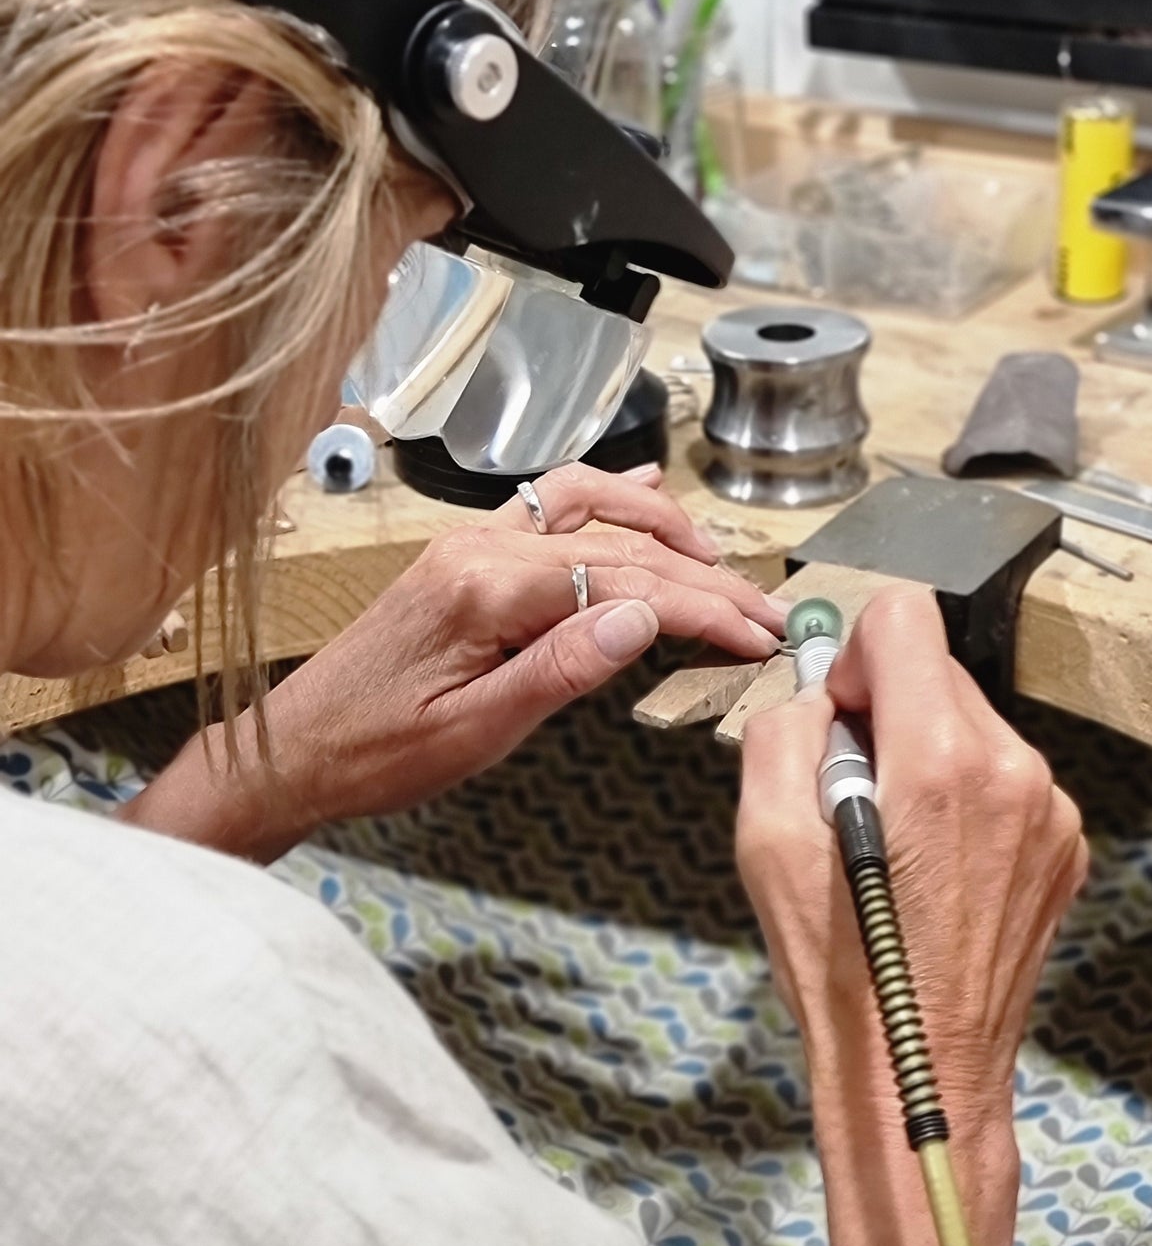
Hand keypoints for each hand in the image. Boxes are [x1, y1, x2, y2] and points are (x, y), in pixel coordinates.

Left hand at [128, 463, 783, 860]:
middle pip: (619, 545)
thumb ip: (564, 668)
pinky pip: (546, 506)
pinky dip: (606, 498)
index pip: (625, 585)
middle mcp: (481, 546)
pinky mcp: (465, 555)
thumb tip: (646, 618)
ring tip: (721, 562)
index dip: (703, 609)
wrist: (292, 748)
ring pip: (588, 509)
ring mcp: (471, 543)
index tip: (759, 633)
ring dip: (663, 528)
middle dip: (702, 577)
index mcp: (487, 588)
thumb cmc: (377, 753)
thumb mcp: (478, 732)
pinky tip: (645, 491)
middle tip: (765, 610)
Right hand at [736, 587, 1085, 1245]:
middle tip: (854, 791)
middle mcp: (1013, 770)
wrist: (922, 1071)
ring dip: (926, 753)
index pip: (905, 615)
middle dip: (887, 709)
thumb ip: (785, 732)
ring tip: (895, 840)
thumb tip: (822, 696)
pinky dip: (964, 796)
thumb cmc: (840, 972)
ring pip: (972, 720)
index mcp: (939, 761)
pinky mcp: (1067, 842)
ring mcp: (1051, 809)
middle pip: (938, 666)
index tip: (841, 716)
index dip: (854, 654)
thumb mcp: (764, 840)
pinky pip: (1004, 775)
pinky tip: (935, 865)